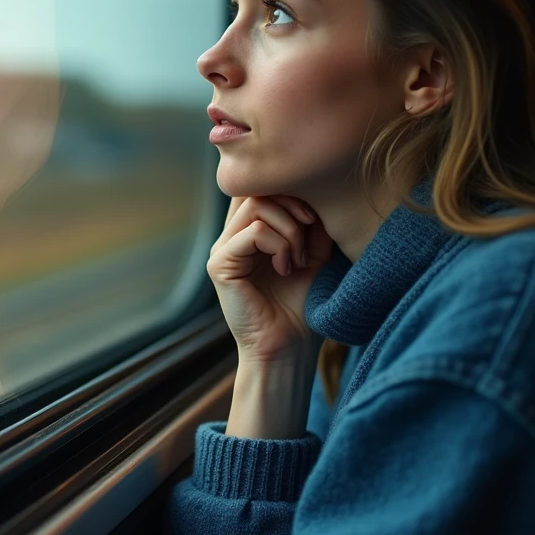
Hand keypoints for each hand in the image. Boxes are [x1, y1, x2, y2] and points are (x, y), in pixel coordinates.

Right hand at [208, 194, 334, 364]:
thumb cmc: (302, 304)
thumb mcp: (314, 253)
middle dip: (293, 208)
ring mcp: (222, 248)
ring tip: (296, 260)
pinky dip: (278, 246)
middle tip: (308, 241)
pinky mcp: (220, 265)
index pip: (261, 187)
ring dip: (289, 230)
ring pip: (256, 207)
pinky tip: (285, 269)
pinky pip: (253, 233)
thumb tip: (313, 190)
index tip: (314, 219)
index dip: (290, 192)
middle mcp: (231, 235)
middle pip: (258, 190)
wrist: (289, 347)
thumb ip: (310, 222)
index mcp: (248, 230)